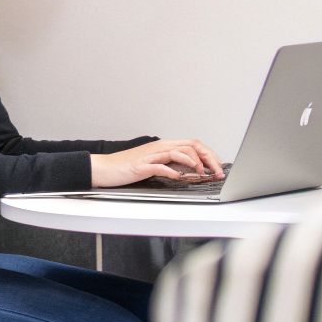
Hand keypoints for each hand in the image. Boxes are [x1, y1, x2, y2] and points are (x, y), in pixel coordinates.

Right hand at [89, 138, 224, 187]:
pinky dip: (173, 172)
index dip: (209, 154)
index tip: (218, 166)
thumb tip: (191, 171)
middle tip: (217, 171)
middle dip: (209, 158)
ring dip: (194, 164)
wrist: (104, 168)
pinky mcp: (142, 165)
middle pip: (191, 146)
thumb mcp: (154, 163)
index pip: (193, 144)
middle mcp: (159, 147)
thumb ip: (171, 164)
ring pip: (179, 152)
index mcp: (164, 146)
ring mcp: (151, 155)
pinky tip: (179, 178)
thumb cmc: (127, 167)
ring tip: (201, 174)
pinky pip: (161, 166)